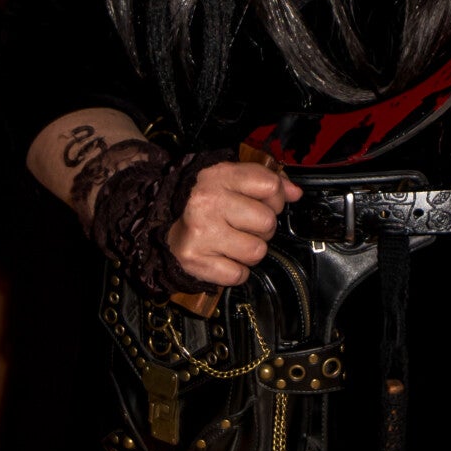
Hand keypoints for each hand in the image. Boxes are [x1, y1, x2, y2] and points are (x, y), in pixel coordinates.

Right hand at [166, 156, 301, 286]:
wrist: (156, 224)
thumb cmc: (201, 202)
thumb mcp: (229, 180)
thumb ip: (265, 181)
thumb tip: (294, 193)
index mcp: (219, 176)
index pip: (270, 185)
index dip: (275, 198)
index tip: (263, 203)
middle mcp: (209, 201)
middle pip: (267, 222)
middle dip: (261, 228)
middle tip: (242, 225)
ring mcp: (201, 232)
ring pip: (257, 251)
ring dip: (248, 251)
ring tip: (231, 242)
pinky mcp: (196, 260)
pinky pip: (239, 274)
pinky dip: (233, 270)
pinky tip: (221, 257)